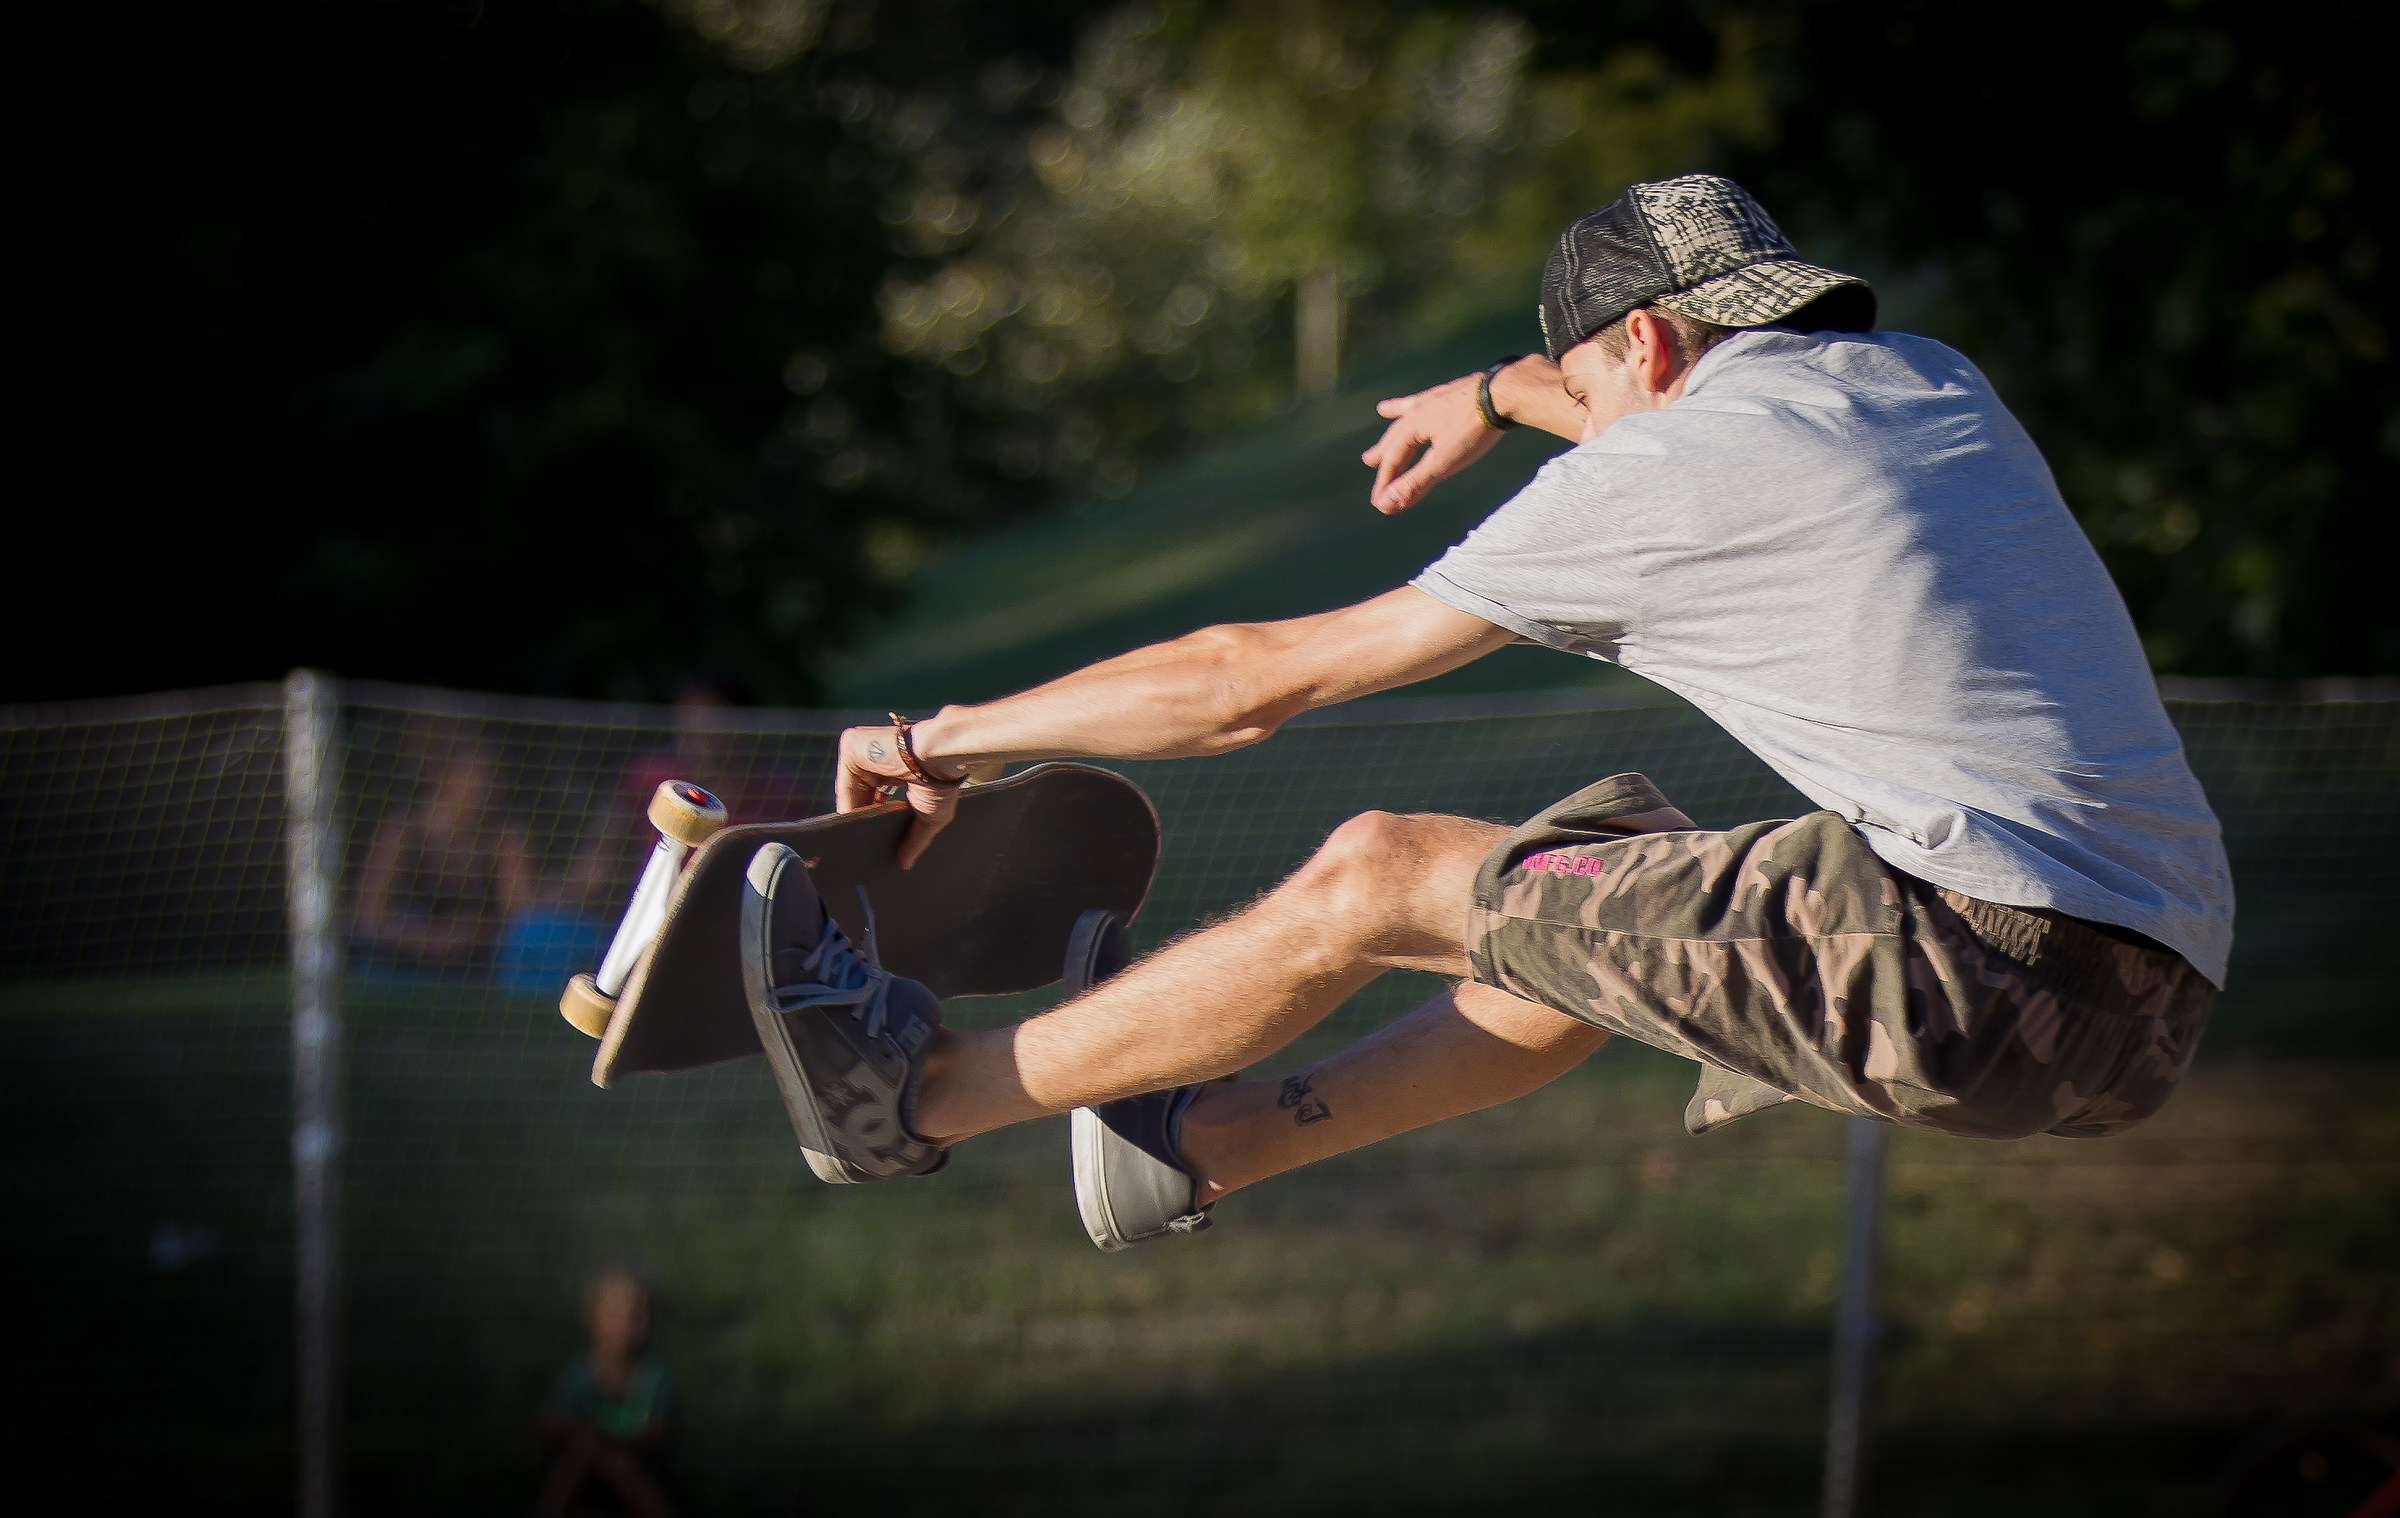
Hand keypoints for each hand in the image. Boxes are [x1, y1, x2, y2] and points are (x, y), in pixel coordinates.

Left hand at [834, 724, 961, 868]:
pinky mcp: (852, 745)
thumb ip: (915, 838)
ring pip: (850, 789)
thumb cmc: (941, 781)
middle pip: (861, 793)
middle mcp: (877, 756)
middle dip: (862, 817)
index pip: (877, 794)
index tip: (874, 839)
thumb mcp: (930, 816)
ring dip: (852, 814)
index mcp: (896, 767)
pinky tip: (853, 826)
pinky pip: (844, 783)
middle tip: (863, 844)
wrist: (940, 757)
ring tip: (857, 840)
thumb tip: (906, 864)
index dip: (875, 816)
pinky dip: (846, 805)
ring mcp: (863, 749)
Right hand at [1361, 371, 1504, 514]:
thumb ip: (1414, 483)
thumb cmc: (1473, 429)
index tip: (1380, 502)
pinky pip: (1434, 395)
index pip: (1393, 460)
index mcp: (1412, 426)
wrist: (1505, 393)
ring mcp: (1438, 397)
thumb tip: (1385, 505)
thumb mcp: (1442, 462)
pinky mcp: (1457, 390)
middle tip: (1368, 459)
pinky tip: (1431, 395)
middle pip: (1397, 434)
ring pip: (1412, 409)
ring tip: (1384, 409)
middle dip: (1384, 451)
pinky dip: (1426, 398)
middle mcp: (1420, 409)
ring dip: (1396, 414)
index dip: (1385, 483)